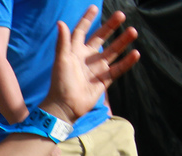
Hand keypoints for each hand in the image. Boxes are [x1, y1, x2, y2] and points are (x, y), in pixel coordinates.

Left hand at [40, 7, 139, 123]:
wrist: (65, 106)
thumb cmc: (60, 83)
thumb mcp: (61, 60)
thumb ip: (62, 42)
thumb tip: (60, 22)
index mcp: (74, 52)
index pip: (81, 32)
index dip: (87, 20)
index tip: (94, 8)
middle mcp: (86, 58)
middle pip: (100, 38)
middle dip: (110, 27)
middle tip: (121, 15)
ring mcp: (96, 69)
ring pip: (112, 52)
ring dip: (122, 42)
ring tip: (133, 31)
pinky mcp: (103, 80)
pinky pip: (117, 69)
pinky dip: (126, 62)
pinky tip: (135, 53)